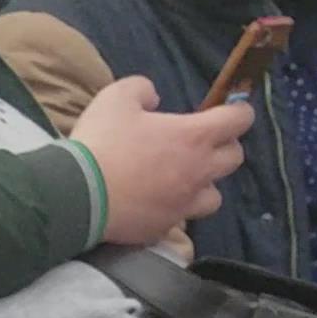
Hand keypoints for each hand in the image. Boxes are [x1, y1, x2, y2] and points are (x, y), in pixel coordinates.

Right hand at [69, 72, 253, 248]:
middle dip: (224, 147)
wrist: (77, 194)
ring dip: (205, 185)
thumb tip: (153, 99)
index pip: (239, 120)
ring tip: (184, 180)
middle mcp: (198, 172)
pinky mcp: (164, 228)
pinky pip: (181, 219)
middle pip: (235, 159)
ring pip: (215, 197)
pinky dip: (175, 209)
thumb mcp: (116, 97)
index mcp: (193, 136)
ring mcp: (183, 204)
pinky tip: (156, 203)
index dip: (239, 112)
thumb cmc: (102, 142)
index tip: (228, 111)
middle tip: (202, 143)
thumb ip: (142, 89)